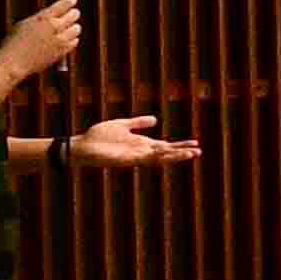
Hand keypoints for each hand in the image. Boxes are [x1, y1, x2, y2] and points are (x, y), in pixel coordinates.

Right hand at [2, 0, 84, 79]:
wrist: (13, 62)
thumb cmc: (14, 43)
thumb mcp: (24, 24)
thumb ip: (40, 19)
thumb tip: (52, 15)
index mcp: (43, 17)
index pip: (64, 5)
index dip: (70, 1)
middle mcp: (54, 27)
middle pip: (74, 15)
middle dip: (73, 13)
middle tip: (73, 13)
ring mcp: (59, 40)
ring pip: (76, 28)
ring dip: (74, 27)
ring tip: (71, 26)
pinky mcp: (62, 51)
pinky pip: (74, 41)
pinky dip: (73, 39)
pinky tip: (69, 38)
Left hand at [65, 114, 196, 168]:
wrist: (81, 146)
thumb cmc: (97, 136)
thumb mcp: (121, 125)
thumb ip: (138, 123)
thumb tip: (155, 119)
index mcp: (141, 144)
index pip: (165, 145)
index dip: (179, 145)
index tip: (195, 143)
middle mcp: (141, 151)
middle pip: (167, 153)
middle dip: (182, 152)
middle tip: (199, 151)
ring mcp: (136, 156)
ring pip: (161, 158)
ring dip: (176, 156)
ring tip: (192, 154)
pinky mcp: (129, 159)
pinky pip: (148, 159)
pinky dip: (161, 157)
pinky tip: (169, 154)